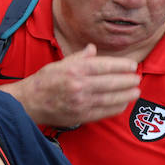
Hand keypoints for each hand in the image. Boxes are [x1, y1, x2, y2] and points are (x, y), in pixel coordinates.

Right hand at [5, 44, 139, 128]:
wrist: (27, 103)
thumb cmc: (42, 82)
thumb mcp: (58, 64)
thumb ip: (78, 57)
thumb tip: (92, 49)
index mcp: (74, 70)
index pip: (105, 66)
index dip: (122, 65)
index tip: (132, 65)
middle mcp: (79, 85)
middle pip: (112, 82)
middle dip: (128, 80)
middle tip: (136, 78)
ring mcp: (81, 102)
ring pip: (111, 98)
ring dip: (127, 95)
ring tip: (135, 91)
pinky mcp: (81, 116)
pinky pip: (105, 111)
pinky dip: (117, 107)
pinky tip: (123, 103)